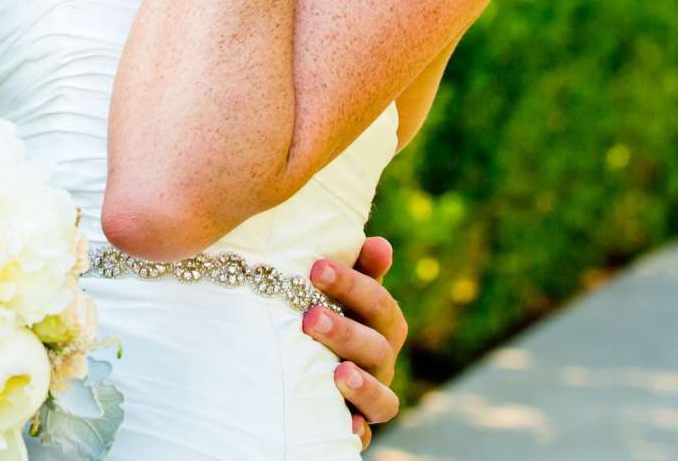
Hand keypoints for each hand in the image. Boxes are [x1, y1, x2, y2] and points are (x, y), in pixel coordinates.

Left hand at [300, 237, 406, 449]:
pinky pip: (364, 433)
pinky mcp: (354, 424)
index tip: (317, 267)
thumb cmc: (317, 308)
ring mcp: (369, 394)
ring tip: (338, 373)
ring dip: (362, 385)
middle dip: (346, 331)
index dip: (354, 285)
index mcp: (378, 322)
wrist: (296, 358)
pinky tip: (344, 422)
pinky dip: (357, 429)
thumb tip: (379, 243)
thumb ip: (353, 266)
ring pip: (381, 396)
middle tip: (311, 317)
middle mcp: (380, 359)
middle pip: (378, 347)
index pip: (378, 303)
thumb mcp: (329, 287)